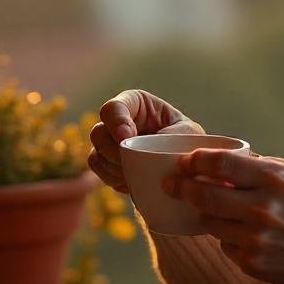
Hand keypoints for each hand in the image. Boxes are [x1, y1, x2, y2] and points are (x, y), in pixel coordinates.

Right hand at [87, 89, 204, 193]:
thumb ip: (169, 137)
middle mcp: (117, 120)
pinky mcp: (107, 161)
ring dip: (115, 166)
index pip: (113, 108)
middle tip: (134, 161)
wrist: (184, 164)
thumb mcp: (187, 132)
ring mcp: (109, 141)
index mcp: (135, 103)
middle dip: (114, 151)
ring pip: (96, 153)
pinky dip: (112, 176)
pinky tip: (131, 179)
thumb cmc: (186, 139)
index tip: (126, 138)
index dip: (116, 123)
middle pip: (98, 133)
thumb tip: (147, 151)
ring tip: (138, 172)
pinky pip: (98, 169)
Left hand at [163, 149, 283, 283]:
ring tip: (223, 211)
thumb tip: (213, 162)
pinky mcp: (251, 263)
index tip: (184, 163)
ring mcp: (255, 238)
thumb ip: (256, 167)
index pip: (218, 164)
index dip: (194, 161)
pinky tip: (248, 236)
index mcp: (273, 178)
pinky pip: (224, 245)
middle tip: (173, 185)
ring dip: (208, 214)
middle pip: (202, 195)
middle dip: (182, 187)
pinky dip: (229, 239)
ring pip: (208, 221)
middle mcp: (262, 208)